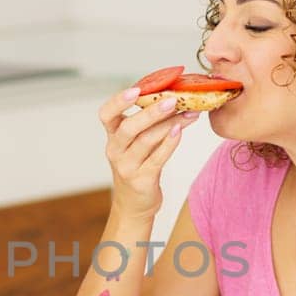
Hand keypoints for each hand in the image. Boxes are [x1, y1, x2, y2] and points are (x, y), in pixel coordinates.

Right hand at [98, 83, 198, 219]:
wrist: (134, 205)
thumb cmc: (138, 167)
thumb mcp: (134, 144)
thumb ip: (146, 124)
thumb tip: (171, 96)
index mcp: (112, 137)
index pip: (106, 114)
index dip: (118, 101)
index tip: (136, 89)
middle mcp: (115, 150)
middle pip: (129, 127)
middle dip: (151, 112)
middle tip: (172, 99)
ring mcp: (127, 167)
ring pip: (146, 141)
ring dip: (169, 124)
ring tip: (188, 113)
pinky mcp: (141, 180)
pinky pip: (157, 158)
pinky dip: (170, 143)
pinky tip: (180, 130)